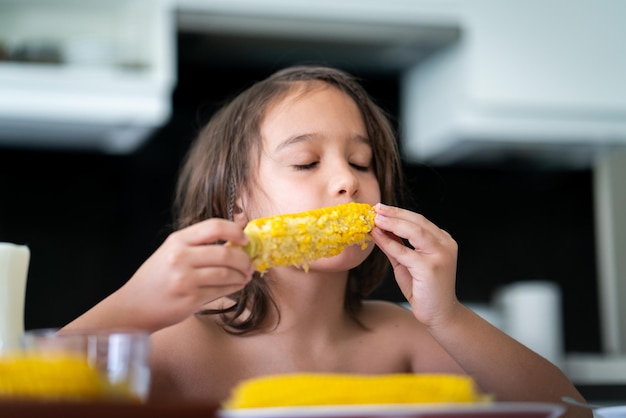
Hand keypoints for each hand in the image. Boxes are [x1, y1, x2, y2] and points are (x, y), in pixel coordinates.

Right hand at [115, 218, 253, 330]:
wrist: (133, 306)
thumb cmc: (156, 279)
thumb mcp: (171, 252)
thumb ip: (198, 246)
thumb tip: (234, 244)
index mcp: (177, 240)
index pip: (214, 226)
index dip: (235, 231)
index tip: (244, 239)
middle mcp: (180, 257)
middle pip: (225, 253)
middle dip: (244, 260)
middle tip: (250, 264)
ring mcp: (185, 279)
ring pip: (227, 274)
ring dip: (241, 276)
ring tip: (245, 277)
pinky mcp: (191, 298)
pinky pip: (221, 290)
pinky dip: (234, 288)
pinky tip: (236, 286)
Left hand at [371, 203, 458, 327]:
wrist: (438, 314)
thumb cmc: (424, 290)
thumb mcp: (406, 263)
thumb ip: (396, 246)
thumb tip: (380, 229)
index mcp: (442, 241)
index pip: (419, 221)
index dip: (399, 213)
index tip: (381, 208)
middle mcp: (445, 245)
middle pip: (418, 222)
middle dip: (395, 214)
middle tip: (376, 208)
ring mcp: (440, 255)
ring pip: (414, 232)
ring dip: (393, 223)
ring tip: (376, 218)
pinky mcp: (431, 268)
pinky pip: (405, 252)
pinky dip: (390, 242)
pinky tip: (378, 236)